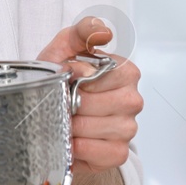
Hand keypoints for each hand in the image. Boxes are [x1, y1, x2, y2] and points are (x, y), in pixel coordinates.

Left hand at [37, 16, 141, 175]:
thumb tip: (105, 33)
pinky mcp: (119, 152)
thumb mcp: (65, 48)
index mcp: (126, 71)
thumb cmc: (62, 80)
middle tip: (62, 102)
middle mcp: (133, 99)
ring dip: (73, 127)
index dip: (78, 77)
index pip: (105, 74)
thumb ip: (83, 32)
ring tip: (65, 120)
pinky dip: (81, 148)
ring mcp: (129, 127)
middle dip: (72, 103)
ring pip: (98, 129)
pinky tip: (73, 140)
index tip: (67, 78)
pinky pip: (101, 153)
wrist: (52, 112)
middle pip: (98, 103)